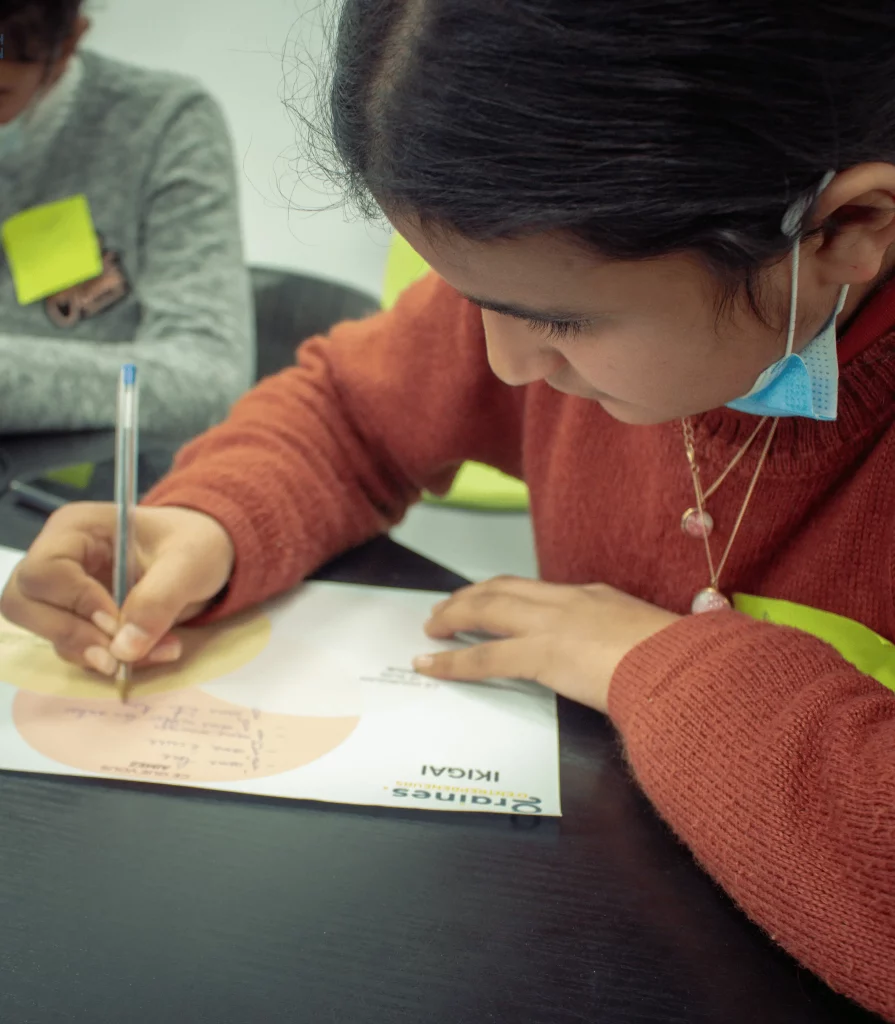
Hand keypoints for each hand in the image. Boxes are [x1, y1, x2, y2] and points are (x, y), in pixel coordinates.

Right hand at [0, 502, 234, 677]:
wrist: (208, 555)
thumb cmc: (195, 543)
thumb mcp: (189, 562)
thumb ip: (159, 599)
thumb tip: (124, 649)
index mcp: (77, 528)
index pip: (44, 570)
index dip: (75, 602)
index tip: (117, 622)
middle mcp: (60, 557)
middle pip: (25, 604)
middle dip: (73, 636)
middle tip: (120, 656)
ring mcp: (64, 590)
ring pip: (47, 633)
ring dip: (96, 654)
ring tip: (158, 650)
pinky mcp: (78, 618)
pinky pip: (75, 648)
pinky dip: (109, 659)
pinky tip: (150, 652)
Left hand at [413, 576, 680, 712]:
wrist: (684, 668)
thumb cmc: (677, 662)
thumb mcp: (648, 641)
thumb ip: (624, 644)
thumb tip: (618, 663)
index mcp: (593, 596)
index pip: (536, 589)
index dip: (503, 592)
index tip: (486, 598)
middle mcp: (566, 601)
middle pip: (502, 588)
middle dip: (468, 597)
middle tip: (443, 609)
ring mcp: (551, 624)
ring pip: (486, 611)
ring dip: (453, 618)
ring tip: (431, 631)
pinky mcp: (541, 654)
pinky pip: (484, 657)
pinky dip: (453, 662)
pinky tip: (432, 665)